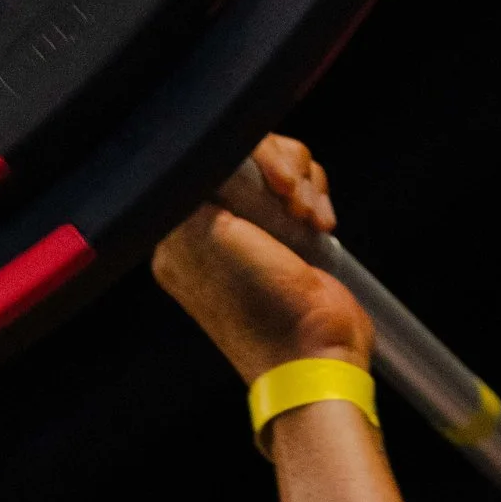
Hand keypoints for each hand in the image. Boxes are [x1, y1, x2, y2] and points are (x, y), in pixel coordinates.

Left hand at [153, 135, 370, 380]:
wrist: (316, 353)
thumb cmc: (259, 307)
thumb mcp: (202, 235)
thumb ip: (188, 184)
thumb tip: (199, 148)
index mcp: (180, 231)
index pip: (206, 155)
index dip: (242, 153)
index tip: (267, 179)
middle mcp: (214, 227)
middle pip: (246, 152)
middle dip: (278, 168)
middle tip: (292, 201)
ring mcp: (256, 230)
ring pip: (280, 165)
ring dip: (303, 185)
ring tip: (310, 221)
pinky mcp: (291, 235)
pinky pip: (303, 186)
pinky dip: (316, 198)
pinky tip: (320, 226)